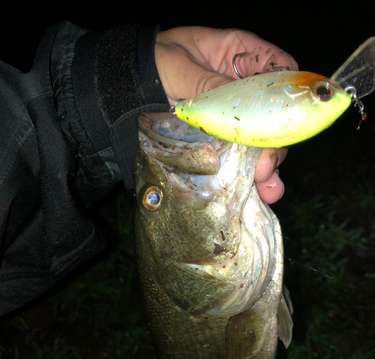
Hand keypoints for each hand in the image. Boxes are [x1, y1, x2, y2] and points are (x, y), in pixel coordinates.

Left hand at [155, 27, 297, 203]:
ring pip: (263, 141)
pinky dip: (252, 176)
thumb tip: (238, 102)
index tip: (286, 118)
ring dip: (268, 165)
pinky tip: (259, 193)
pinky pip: (243, 159)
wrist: (124, 92)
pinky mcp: (222, 143)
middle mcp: (242, 89)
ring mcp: (234, 118)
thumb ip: (209, 85)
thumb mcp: (178, 69)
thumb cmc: (151, 65)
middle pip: (274, 113)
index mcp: (238, 57)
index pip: (278, 69)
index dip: (288, 91)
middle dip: (275, 141)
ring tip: (268, 188)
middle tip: (267, 166)